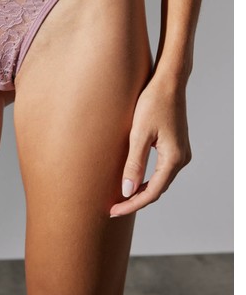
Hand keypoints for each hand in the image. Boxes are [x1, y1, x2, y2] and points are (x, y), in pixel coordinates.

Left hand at [110, 74, 191, 216]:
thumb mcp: (139, 134)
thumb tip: (127, 191)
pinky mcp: (175, 146)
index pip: (151, 192)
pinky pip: (161, 170)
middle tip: (113, 209)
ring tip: (120, 198)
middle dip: (135, 200)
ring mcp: (180, 153)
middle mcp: (181, 159)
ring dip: (141, 190)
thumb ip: (134, 164)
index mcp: (173, 158)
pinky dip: (147, 178)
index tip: (113, 211)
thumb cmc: (152, 103)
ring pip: (159, 181)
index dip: (131, 204)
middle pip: (157, 189)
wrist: (168, 82)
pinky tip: (133, 180)